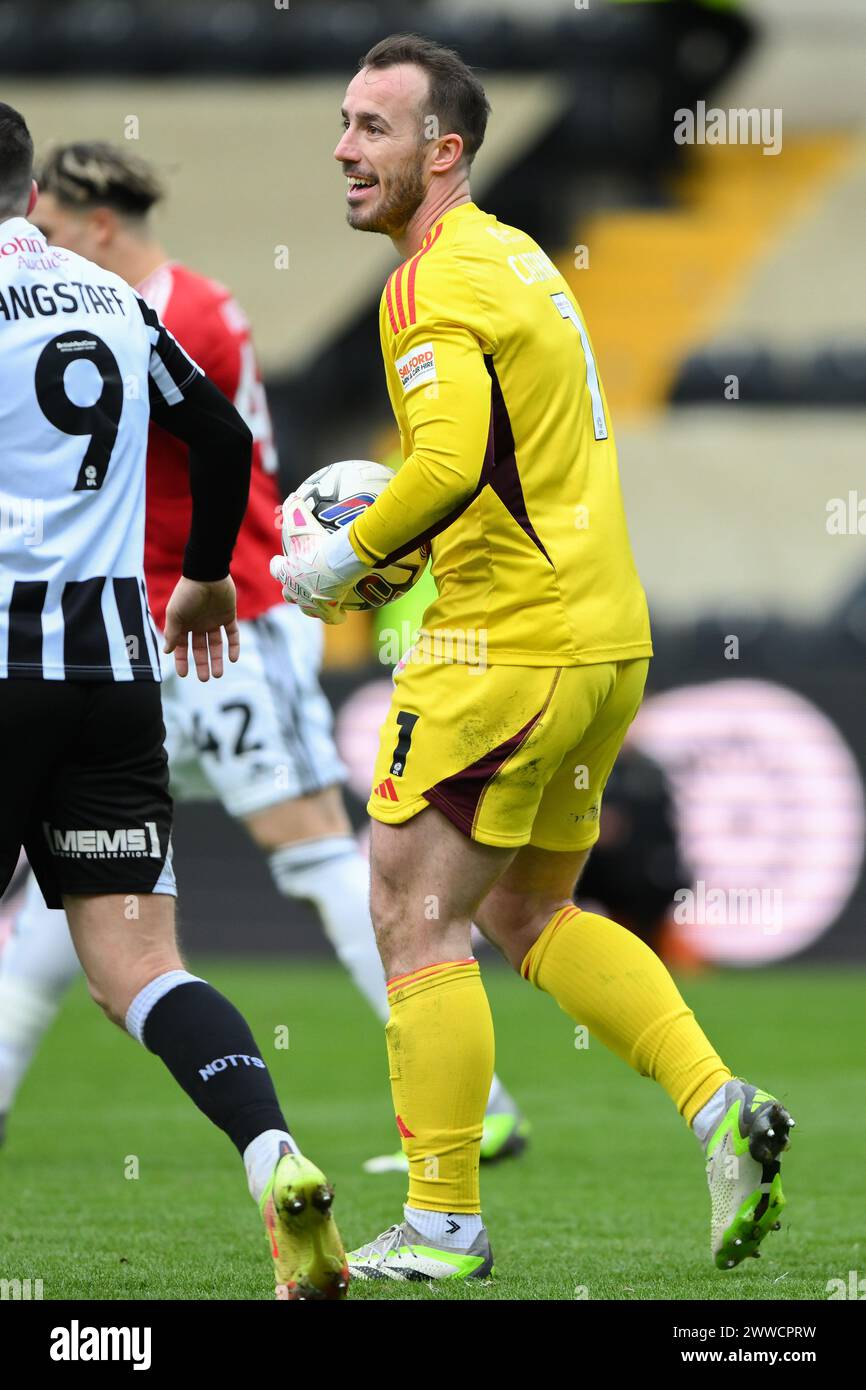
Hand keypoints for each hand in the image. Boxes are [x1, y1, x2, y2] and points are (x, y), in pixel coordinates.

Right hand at [163, 575, 239, 678]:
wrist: (207, 574)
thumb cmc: (187, 593)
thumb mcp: (175, 614)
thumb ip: (172, 633)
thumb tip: (166, 652)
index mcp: (184, 624)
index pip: (183, 647)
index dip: (183, 660)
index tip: (184, 675)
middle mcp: (198, 624)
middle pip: (200, 648)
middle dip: (202, 664)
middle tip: (205, 679)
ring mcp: (214, 620)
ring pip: (216, 644)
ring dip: (217, 659)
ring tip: (218, 674)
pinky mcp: (228, 616)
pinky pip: (232, 634)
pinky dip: (233, 646)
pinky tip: (232, 658)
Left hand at [270, 492, 352, 623]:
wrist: (335, 563)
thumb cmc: (316, 541)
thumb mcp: (302, 519)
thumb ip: (295, 507)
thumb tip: (293, 495)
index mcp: (285, 572)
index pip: (275, 569)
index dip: (278, 565)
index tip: (280, 561)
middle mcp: (294, 591)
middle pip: (288, 594)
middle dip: (292, 590)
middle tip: (301, 582)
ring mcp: (311, 603)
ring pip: (307, 608)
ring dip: (311, 604)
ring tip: (319, 600)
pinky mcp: (328, 610)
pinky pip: (331, 617)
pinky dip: (335, 616)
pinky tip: (341, 615)